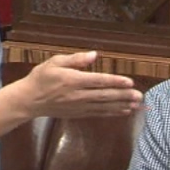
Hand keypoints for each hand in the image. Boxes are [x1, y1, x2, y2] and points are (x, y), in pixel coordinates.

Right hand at [14, 51, 142, 118]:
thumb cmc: (41, 78)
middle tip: (139, 96)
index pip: (98, 81)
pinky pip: (98, 113)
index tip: (129, 82)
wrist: (29, 100)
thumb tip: (94, 55)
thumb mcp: (55, 62)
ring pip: (104, 106)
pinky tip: (123, 111)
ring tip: (136, 105)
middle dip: (123, 96)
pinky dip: (112, 113)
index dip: (115, 82)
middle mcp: (78, 95)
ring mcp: (79, 106)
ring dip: (121, 106)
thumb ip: (76, 59)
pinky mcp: (78, 114)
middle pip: (104, 96)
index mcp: (73, 80)